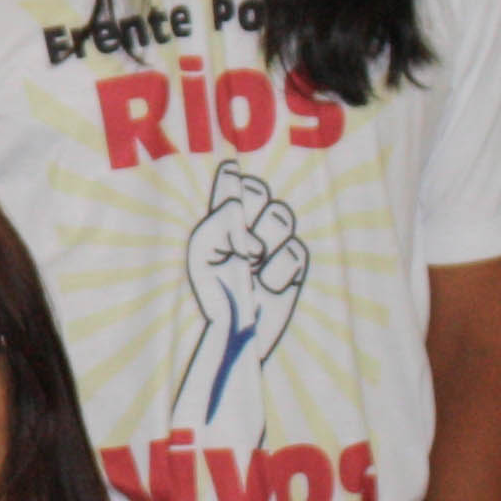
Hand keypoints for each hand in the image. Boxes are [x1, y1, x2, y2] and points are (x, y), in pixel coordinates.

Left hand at [183, 163, 307, 342]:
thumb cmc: (215, 289)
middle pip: (260, 190)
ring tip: (251, 268)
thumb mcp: (204, 252)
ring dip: (262, 246)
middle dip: (248, 212)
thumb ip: (220, 222)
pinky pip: (293, 251)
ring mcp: (276, 240)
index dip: (232, 173)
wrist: (236, 328)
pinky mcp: (296, 262)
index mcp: (225, 217)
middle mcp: (252, 223)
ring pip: (281, 216)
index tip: (228, 173)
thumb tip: (245, 212)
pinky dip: (276, 272)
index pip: (232, 179)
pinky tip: (267, 286)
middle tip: (237, 241)